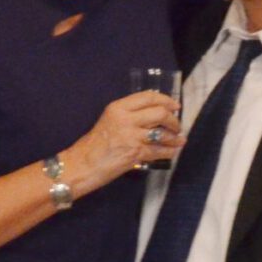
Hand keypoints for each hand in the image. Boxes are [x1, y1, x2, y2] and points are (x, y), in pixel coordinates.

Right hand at [67, 91, 183, 187]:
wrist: (82, 164)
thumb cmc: (94, 144)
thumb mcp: (109, 120)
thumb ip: (129, 115)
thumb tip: (154, 115)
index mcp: (118, 107)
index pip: (148, 97)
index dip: (166, 100)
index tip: (175, 106)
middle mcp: (125, 119)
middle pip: (160, 113)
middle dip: (173, 120)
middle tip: (177, 126)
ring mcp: (131, 136)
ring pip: (163, 133)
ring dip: (175, 138)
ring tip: (179, 140)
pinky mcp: (135, 153)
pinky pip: (159, 151)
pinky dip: (169, 152)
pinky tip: (172, 152)